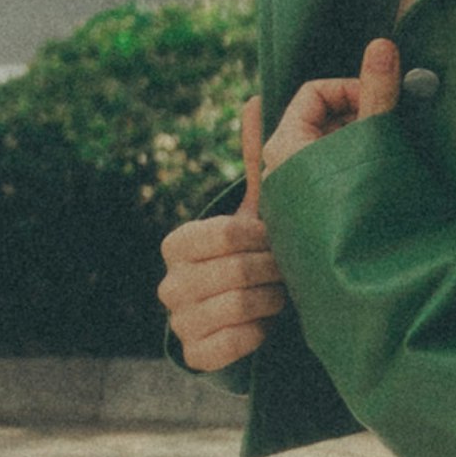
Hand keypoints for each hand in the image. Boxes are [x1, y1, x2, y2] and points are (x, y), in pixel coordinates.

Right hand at [158, 44, 400, 371]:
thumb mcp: (253, 210)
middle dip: (272, 271)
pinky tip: (267, 325)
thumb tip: (256, 100)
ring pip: (237, 307)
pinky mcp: (194, 356)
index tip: (277, 239)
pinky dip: (259, 334)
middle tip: (287, 270)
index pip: (223, 235)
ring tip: (281, 294)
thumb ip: (255, 161)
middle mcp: (168, 283)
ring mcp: (178, 322)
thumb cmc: (252, 255)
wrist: (243, 316)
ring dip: (270, 301)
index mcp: (177, 243)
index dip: (260, 239)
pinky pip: (233, 345)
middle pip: (235, 272)